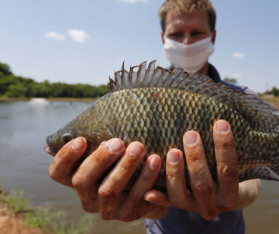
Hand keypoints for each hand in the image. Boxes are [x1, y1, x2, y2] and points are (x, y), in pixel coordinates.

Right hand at [48, 137, 163, 221]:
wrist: (150, 184)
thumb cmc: (123, 159)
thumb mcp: (110, 152)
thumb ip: (97, 141)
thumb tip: (75, 129)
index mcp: (76, 179)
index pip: (58, 173)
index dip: (65, 157)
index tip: (81, 139)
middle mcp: (87, 197)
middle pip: (82, 181)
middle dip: (100, 159)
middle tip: (118, 142)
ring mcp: (106, 209)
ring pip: (108, 190)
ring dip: (124, 167)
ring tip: (139, 147)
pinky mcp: (128, 214)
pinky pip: (136, 198)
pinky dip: (146, 178)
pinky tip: (155, 160)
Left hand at [144, 120, 259, 220]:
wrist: (223, 199)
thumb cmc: (230, 170)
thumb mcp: (241, 164)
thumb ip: (236, 148)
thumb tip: (227, 119)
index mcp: (231, 195)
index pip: (229, 171)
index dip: (225, 147)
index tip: (221, 123)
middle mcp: (212, 206)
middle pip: (202, 185)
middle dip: (196, 159)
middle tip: (190, 134)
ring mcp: (192, 207)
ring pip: (180, 196)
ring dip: (175, 173)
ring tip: (172, 151)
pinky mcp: (176, 206)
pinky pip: (164, 203)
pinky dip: (157, 197)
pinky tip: (148, 191)